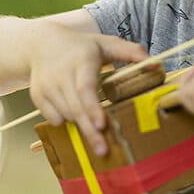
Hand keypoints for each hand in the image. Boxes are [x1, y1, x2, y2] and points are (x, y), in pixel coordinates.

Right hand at [28, 26, 147, 155]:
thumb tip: (156, 66)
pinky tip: (72, 110)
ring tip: (91, 120)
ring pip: (66, 115)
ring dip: (80, 123)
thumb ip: (131, 52)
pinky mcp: (37, 96)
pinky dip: (64, 120)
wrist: (41, 44)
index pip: (85, 88)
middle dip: (89, 131)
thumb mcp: (106, 43)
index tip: (102, 125)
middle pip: (76, 108)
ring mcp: (46, 86)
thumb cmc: (81, 46)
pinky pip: (53, 118)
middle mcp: (61, 74)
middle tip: (103, 150)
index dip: (93, 108)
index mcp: (81, 61)